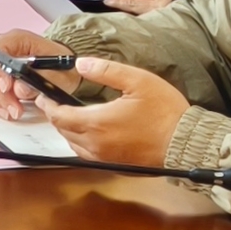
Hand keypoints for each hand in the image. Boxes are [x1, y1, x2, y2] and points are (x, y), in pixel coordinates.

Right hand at [0, 41, 78, 124]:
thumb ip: (40, 79)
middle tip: (15, 108)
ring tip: (12, 111)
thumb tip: (19, 89)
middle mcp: (1, 50)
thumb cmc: (60, 68)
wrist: (63, 73)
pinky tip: (4, 109)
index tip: (7, 88)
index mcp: (16, 40)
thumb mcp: (58, 74)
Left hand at [0, 48, 188, 167]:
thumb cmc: (165, 111)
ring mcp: (105, 158)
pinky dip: (81, 143)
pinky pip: (88, 155)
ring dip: (67, 130)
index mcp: (96, 123)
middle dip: (55, 116)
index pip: (58, 116)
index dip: (47, 105)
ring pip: (73, 145)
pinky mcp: (115, 166)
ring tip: (69, 114)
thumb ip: (106, 70)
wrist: (186, 144)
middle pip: (63, 131)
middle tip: (53, 102)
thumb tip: (82, 63)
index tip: (43, 95)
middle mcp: (95, 145)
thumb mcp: (137, 80)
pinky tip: (90, 132)